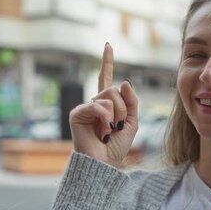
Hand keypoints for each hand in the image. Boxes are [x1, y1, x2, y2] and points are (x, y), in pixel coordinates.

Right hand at [69, 43, 137, 166]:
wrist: (103, 164)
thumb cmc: (116, 148)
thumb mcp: (132, 123)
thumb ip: (132, 102)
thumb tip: (123, 82)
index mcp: (107, 104)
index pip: (106, 79)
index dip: (107, 62)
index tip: (108, 45)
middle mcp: (95, 103)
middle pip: (114, 89)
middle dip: (123, 108)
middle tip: (117, 127)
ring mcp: (86, 107)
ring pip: (109, 96)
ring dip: (115, 115)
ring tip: (108, 130)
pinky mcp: (77, 113)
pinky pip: (98, 106)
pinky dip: (105, 118)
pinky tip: (101, 130)